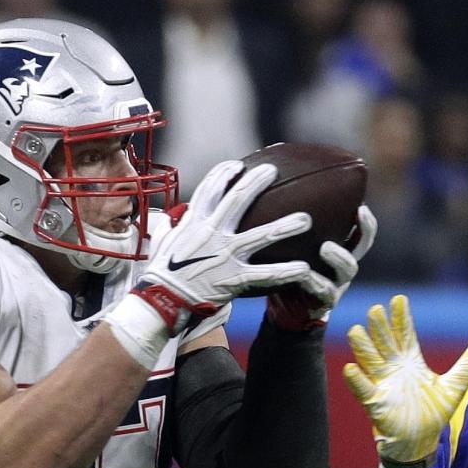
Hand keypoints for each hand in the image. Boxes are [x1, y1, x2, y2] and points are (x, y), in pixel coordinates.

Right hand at [137, 160, 329, 332]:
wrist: (162, 301)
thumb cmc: (161, 275)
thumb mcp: (162, 245)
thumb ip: (171, 230)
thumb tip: (171, 220)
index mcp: (194, 222)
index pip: (210, 189)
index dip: (224, 173)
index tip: (238, 165)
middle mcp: (212, 232)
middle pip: (238, 199)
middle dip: (257, 182)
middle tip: (273, 171)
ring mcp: (225, 254)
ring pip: (261, 235)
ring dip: (285, 226)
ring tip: (306, 219)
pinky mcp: (234, 278)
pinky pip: (265, 274)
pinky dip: (286, 272)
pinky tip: (305, 269)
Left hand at [266, 204, 377, 330]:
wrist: (285, 305)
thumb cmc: (290, 267)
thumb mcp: (295, 244)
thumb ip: (296, 224)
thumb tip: (285, 183)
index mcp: (341, 249)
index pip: (361, 231)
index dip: (366, 221)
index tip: (361, 206)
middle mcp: (343, 265)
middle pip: (363, 246)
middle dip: (364, 230)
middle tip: (357, 214)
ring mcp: (337, 284)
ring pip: (348, 269)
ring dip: (339, 256)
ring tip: (326, 247)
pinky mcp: (325, 302)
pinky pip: (325, 292)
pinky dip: (314, 281)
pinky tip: (302, 273)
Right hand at [344, 295, 467, 467]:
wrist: (420, 441)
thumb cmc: (432, 412)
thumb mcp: (454, 386)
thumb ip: (466, 365)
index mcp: (411, 362)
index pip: (405, 334)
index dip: (401, 318)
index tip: (399, 299)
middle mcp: (394, 369)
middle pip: (385, 343)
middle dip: (380, 327)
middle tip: (376, 309)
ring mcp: (383, 384)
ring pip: (370, 361)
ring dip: (363, 347)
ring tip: (357, 331)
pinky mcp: (376, 403)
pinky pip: (364, 390)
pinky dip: (357, 380)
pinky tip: (350, 368)